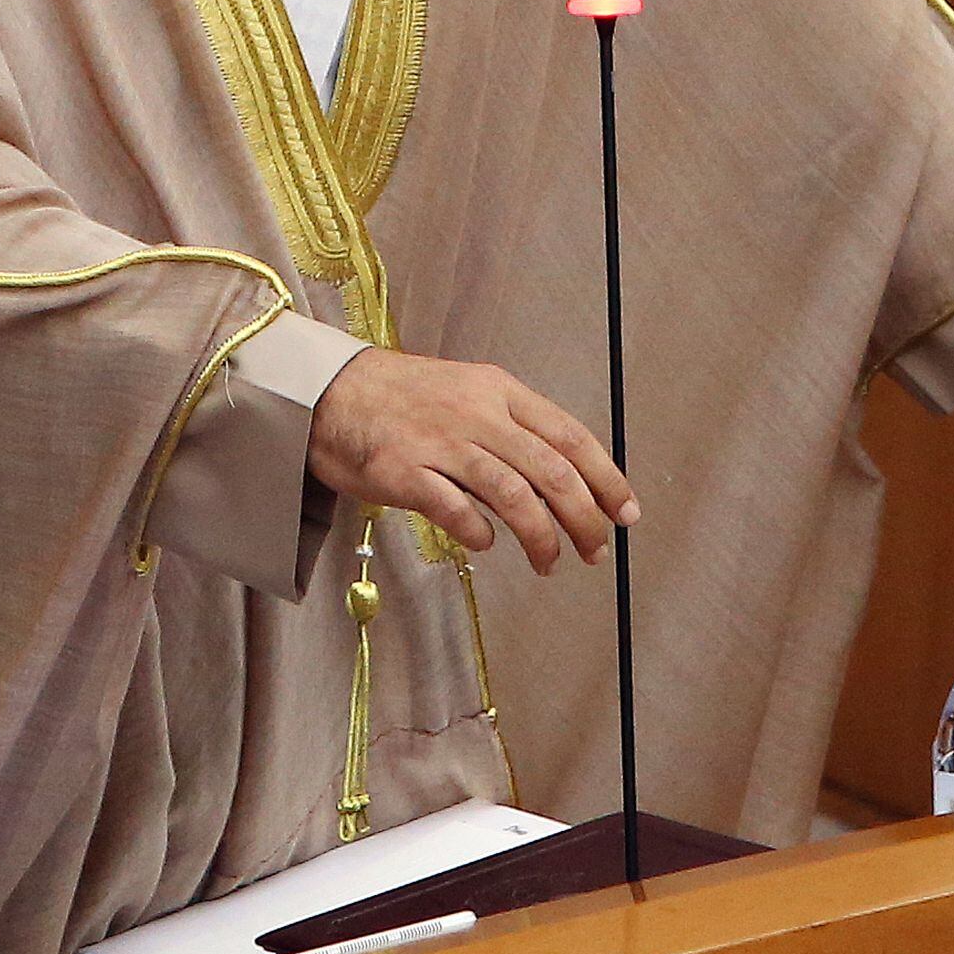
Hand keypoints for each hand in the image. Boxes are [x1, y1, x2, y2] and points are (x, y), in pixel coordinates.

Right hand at [310, 348, 640, 575]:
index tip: (626, 514)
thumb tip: (565, 480)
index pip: (570, 436)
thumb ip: (513, 429)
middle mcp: (476, 413)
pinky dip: (480, 533)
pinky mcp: (403, 471)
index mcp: (499, 390)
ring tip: (550, 563)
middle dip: (584, 518)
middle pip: (552, 471)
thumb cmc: (403, 399)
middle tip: (596, 551)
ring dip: (542, 537)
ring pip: (514, 496)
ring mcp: (439, 442)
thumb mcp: (467, 392)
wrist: (328, 391)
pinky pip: (456, 510)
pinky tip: (485, 543)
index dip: (606, 479)